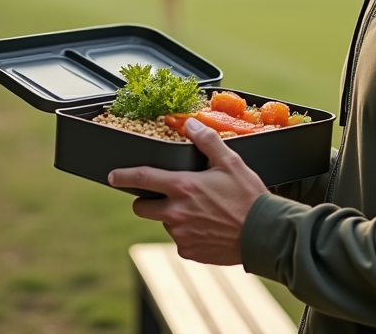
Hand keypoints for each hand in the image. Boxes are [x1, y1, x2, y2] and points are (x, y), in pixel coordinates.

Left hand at [109, 117, 267, 264]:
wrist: (264, 234)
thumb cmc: (248, 196)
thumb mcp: (230, 162)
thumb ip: (206, 141)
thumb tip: (190, 123)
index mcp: (183, 187)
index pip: (142, 179)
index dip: (122, 176)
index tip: (112, 175)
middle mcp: (176, 213)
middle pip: (142, 207)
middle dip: (146, 200)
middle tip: (166, 195)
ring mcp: (181, 235)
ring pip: (164, 223)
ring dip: (173, 216)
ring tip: (201, 211)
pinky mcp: (189, 252)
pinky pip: (179, 241)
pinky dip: (188, 234)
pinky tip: (208, 227)